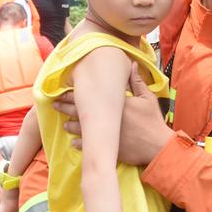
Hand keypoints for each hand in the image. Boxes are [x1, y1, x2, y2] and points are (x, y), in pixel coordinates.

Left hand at [54, 61, 173, 165]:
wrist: (157, 146)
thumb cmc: (153, 121)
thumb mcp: (148, 99)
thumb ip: (137, 81)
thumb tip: (131, 64)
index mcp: (115, 103)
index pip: (89, 96)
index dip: (73, 93)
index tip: (63, 90)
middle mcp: (107, 117)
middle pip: (80, 111)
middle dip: (65, 107)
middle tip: (55, 104)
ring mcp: (106, 134)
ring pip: (81, 129)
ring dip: (71, 125)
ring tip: (64, 123)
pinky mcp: (107, 147)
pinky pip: (87, 146)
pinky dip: (79, 144)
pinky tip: (73, 142)